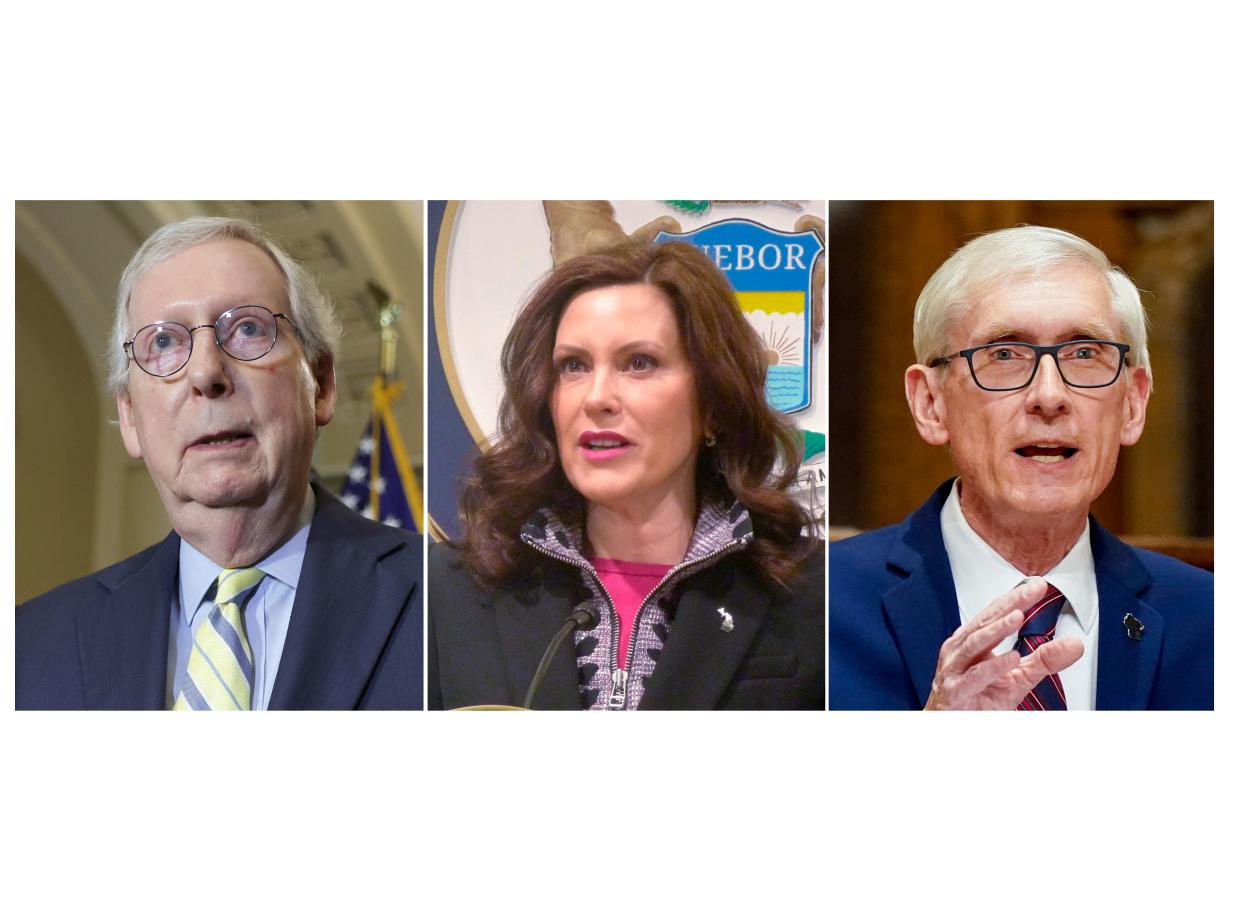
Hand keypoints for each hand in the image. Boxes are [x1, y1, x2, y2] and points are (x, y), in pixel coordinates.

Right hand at [924, 578, 1084, 709]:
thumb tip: (1075, 644)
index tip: (1039, 587)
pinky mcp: (956, 692)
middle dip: (1009, 605)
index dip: (1015, 598)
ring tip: (1017, 616)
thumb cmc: (979, 700)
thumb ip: (1044, 659)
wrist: (953, 727)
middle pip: (984, 622)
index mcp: (970, 642)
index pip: (993, 613)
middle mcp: (959, 651)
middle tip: (1031, 591)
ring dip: (997, 630)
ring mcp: (954, 670)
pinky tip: (1011, 657)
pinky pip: (975, 676)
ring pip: (975, 644)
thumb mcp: (1019, 677)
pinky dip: (993, 666)